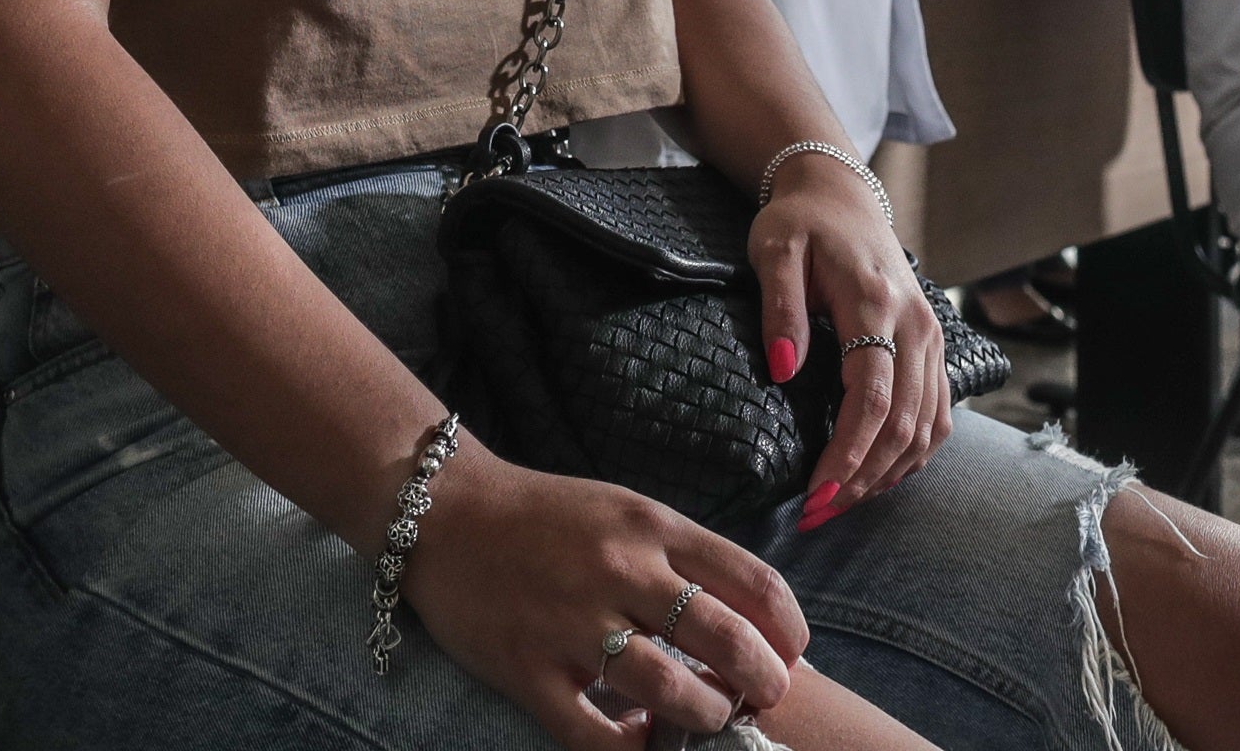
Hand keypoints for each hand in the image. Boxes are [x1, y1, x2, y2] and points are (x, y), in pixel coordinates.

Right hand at [402, 450, 804, 749]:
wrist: (446, 513)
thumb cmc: (547, 516)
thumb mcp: (626, 512)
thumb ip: (683, 557)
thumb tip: (751, 618)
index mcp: (651, 527)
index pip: (754, 582)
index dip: (790, 630)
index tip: (794, 655)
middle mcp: (619, 571)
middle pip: (725, 638)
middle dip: (762, 682)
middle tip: (763, 699)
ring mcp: (572, 623)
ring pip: (670, 691)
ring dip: (705, 717)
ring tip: (708, 719)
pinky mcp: (528, 669)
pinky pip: (594, 733)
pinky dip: (631, 749)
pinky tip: (641, 740)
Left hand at [752, 161, 950, 529]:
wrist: (841, 194)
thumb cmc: (801, 223)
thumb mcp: (774, 249)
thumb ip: (779, 307)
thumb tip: (784, 370)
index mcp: (875, 303)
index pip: (871, 398)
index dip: (846, 454)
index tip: (815, 495)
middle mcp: (916, 325)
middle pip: (904, 423)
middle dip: (863, 478)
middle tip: (819, 515)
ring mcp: (931, 338)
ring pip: (927, 427)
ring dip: (888, 475)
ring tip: (842, 504)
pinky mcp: (933, 347)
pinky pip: (937, 415)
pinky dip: (912, 454)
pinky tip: (877, 476)